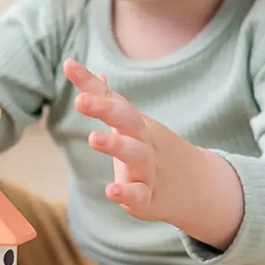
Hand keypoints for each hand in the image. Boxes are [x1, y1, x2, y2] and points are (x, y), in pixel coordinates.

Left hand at [64, 58, 244, 247]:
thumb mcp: (131, 126)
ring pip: (134, 154)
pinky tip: (111, 191)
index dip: (90, 83)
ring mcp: (148, 170)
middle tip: (80, 100)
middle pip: (127, 120)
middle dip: (104, 109)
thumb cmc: (152, 152)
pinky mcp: (148, 198)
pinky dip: (126, 193)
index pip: (112, 99)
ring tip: (92, 139)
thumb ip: (109, 101)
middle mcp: (142, 142)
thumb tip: (97, 74)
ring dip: (114, 145)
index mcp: (134, 124)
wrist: (196, 187)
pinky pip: (138, 194)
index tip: (69, 65)